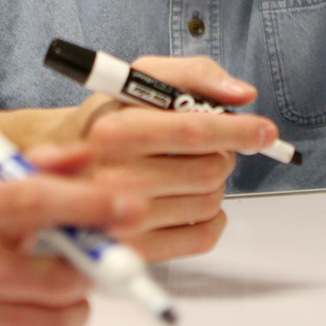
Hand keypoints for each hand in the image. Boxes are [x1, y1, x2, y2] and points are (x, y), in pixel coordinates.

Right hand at [0, 145, 145, 325]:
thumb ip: (39, 173)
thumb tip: (86, 156)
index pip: (32, 200)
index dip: (89, 203)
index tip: (130, 207)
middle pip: (56, 278)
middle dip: (89, 275)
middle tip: (89, 269)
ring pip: (53, 324)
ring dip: (72, 312)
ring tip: (56, 299)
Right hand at [38, 57, 278, 262]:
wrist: (61, 171)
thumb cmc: (107, 122)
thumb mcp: (138, 79)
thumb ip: (193, 74)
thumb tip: (241, 95)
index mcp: (116, 132)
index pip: (195, 130)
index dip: (240, 129)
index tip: (264, 131)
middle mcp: (117, 178)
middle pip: (212, 169)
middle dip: (221, 154)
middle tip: (203, 148)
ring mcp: (126, 220)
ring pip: (212, 201)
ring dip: (213, 185)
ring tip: (184, 172)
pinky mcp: (138, 251)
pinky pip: (203, 237)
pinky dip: (212, 219)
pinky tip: (190, 202)